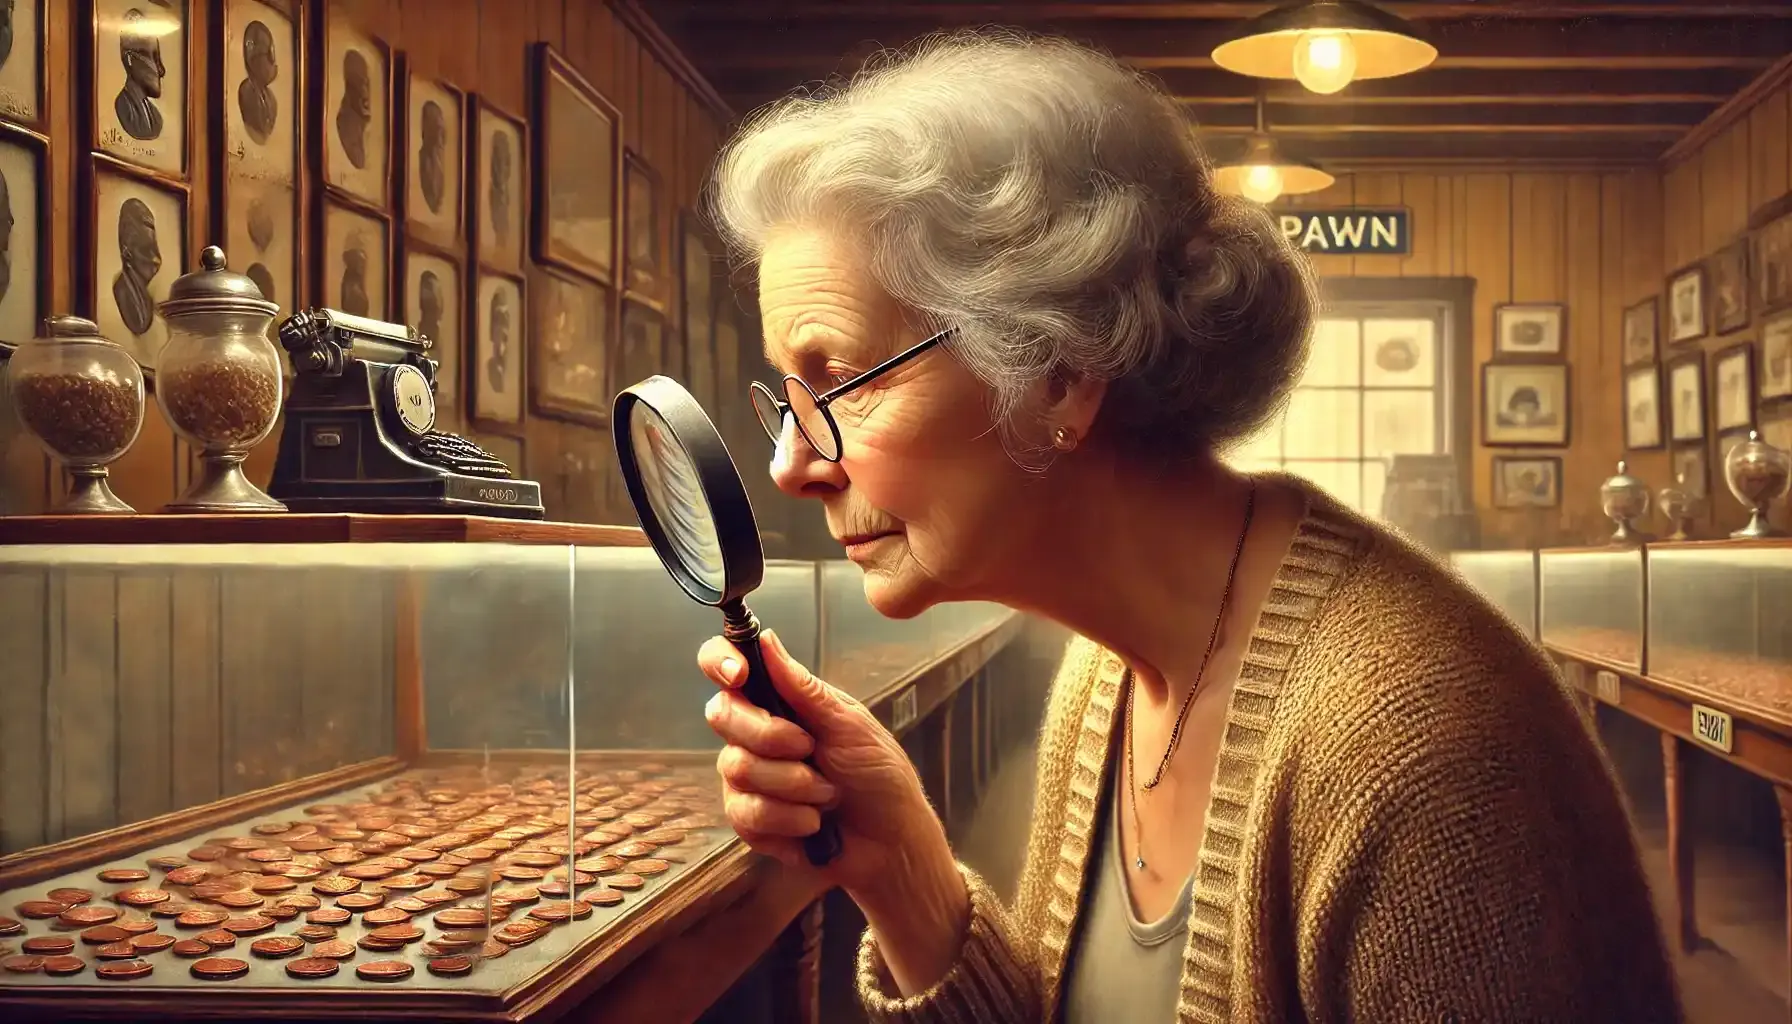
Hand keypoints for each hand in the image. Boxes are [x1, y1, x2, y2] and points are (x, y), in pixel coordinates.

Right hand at [697, 630, 950, 898]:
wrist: (890, 842)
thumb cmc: (878, 776)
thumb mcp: (850, 725)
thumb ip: (804, 689)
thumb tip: (766, 639)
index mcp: (779, 700)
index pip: (725, 666)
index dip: (718, 661)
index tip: (738, 673)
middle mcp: (754, 734)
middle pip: (721, 715)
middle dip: (772, 736)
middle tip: (812, 749)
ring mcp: (747, 777)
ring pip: (737, 768)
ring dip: (795, 785)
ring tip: (828, 795)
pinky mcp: (748, 820)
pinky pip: (747, 813)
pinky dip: (792, 819)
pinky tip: (814, 824)